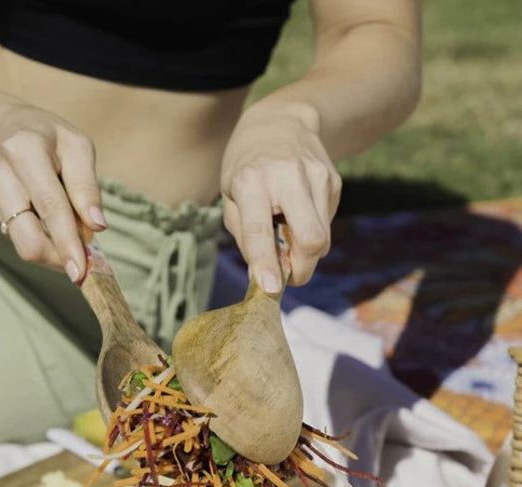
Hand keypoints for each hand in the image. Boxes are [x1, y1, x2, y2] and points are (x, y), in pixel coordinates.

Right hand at [0, 97, 104, 279]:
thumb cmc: (46, 137)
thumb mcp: (75, 145)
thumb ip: (86, 184)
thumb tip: (97, 226)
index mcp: (25, 150)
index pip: (50, 206)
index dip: (68, 242)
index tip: (82, 272)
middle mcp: (0, 176)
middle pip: (29, 239)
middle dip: (59, 259)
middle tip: (82, 265)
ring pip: (24, 246)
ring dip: (53, 252)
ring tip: (68, 235)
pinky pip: (21, 237)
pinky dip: (41, 237)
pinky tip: (44, 217)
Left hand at [220, 99, 341, 290]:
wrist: (281, 121)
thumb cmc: (247, 167)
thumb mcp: (231, 197)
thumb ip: (245, 237)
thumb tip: (264, 278)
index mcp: (251, 181)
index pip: (260, 230)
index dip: (266, 263)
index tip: (272, 288)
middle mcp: (287, 177)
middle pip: (311, 239)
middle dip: (302, 268)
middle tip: (288, 274)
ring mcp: (317, 177)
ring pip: (322, 237)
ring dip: (305, 251)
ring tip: (287, 232)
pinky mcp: (334, 181)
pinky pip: (326, 224)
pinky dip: (311, 229)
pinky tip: (298, 212)